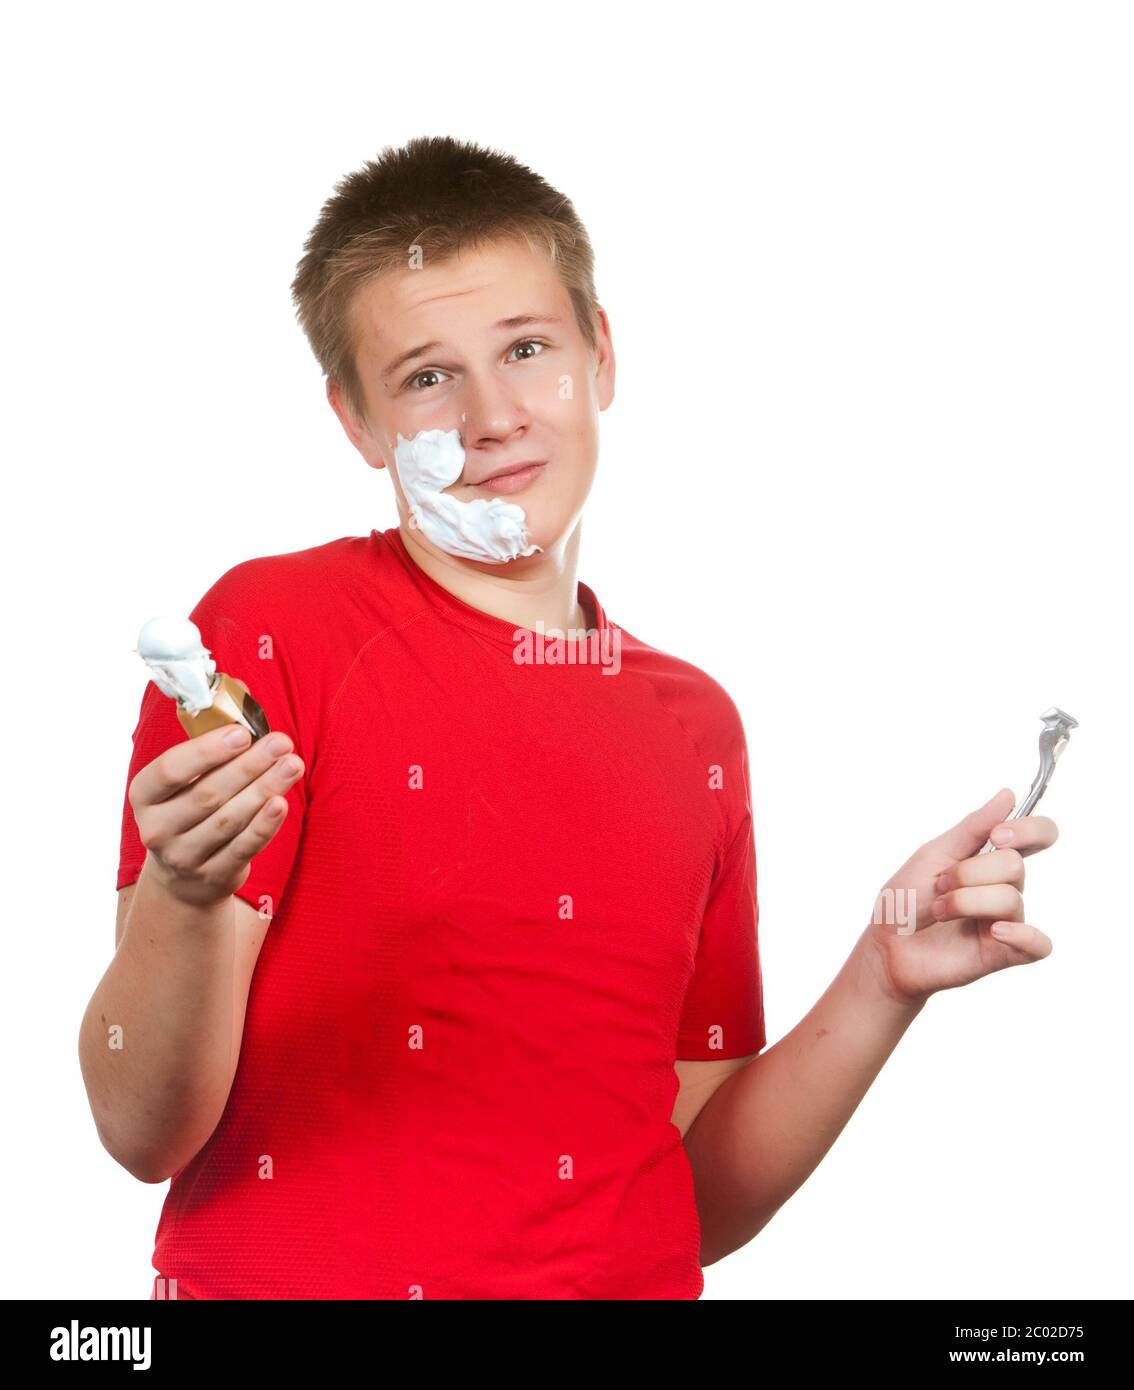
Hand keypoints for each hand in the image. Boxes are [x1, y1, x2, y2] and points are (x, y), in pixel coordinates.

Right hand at [129, 724, 304, 907]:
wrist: (183, 874)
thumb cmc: (191, 804)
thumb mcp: (188, 775)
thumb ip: (211, 733)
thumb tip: (244, 693)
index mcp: (145, 794)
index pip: (170, 770)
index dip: (207, 751)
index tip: (242, 733)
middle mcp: (157, 828)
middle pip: (207, 794)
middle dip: (248, 766)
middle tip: (281, 742)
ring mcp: (183, 856)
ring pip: (229, 820)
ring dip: (264, 789)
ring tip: (292, 765)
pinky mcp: (213, 876)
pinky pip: (244, 848)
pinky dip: (264, 825)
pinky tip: (281, 802)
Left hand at [862, 788, 1057, 1006]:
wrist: (887, 944)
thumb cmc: (907, 899)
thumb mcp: (933, 854)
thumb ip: (973, 827)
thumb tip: (1008, 795)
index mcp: (990, 859)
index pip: (1036, 835)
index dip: (1028, 829)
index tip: (997, 836)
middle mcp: (1004, 887)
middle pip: (1014, 865)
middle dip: (967, 873)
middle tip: (939, 886)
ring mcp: (1007, 920)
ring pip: (1009, 898)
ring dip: (964, 901)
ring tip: (941, 912)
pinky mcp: (1006, 952)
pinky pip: (1037, 944)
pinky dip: (1020, 935)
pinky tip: (994, 932)